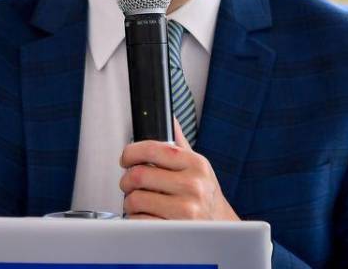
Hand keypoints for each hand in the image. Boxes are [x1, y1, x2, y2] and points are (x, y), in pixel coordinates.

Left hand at [118, 119, 239, 220]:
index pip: (151, 149)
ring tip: (141, 203)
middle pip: (137, 175)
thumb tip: (169, 117)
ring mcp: (185, 210)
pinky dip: (136, 220)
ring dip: (130, 202)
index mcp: (196, 164)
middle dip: (126, 181)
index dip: (131, 153)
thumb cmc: (204, 196)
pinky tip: (147, 217)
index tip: (126, 158)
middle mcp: (193, 185)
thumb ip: (179, 143)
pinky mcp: (174, 230)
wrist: (220, 228)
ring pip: (134, 199)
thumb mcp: (197, 167)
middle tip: (129, 184)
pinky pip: (138, 221)